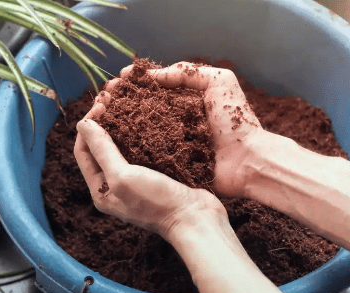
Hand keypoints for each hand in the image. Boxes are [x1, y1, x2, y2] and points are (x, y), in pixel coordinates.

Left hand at [74, 114, 225, 239]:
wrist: (196, 219)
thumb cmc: (156, 202)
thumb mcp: (123, 176)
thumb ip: (102, 150)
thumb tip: (82, 124)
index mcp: (101, 190)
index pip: (83, 151)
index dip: (87, 126)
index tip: (100, 104)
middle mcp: (115, 185)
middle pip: (100, 146)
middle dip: (103, 121)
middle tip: (112, 98)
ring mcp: (136, 179)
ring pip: (122, 144)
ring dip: (122, 124)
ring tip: (128, 102)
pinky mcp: (156, 174)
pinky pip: (143, 148)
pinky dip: (142, 131)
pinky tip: (148, 116)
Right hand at [114, 62, 263, 196]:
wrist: (248, 161)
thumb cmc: (236, 120)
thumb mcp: (219, 82)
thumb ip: (188, 73)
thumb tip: (153, 75)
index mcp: (184, 100)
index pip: (153, 87)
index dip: (134, 82)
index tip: (117, 80)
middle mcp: (173, 120)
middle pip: (140, 107)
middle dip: (120, 100)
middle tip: (103, 98)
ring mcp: (169, 142)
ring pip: (137, 128)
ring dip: (118, 121)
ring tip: (101, 115)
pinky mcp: (167, 162)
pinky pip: (143, 152)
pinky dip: (126, 145)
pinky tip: (109, 139)